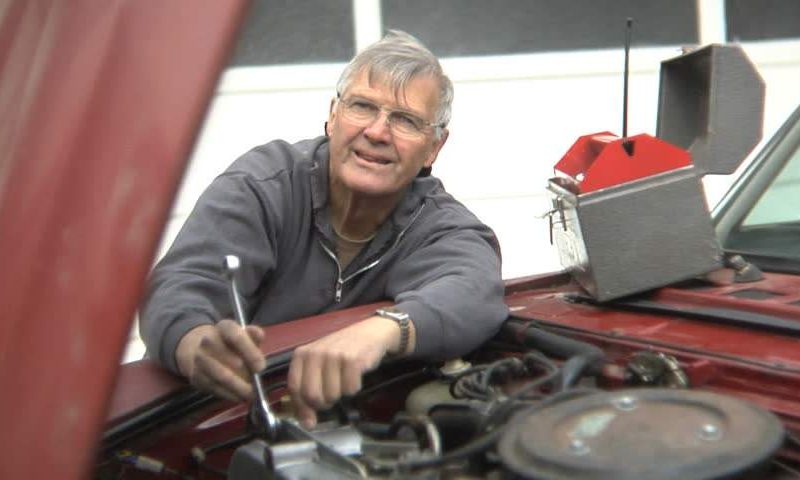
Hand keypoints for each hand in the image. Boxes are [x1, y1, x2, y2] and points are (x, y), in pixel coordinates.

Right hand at [175, 319, 265, 401]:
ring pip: (220, 376)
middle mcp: (208, 340)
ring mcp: (200, 358)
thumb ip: (254, 335)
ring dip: (238, 388)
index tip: (260, 368)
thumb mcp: (246, 336)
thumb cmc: (232, 345)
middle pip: (227, 358)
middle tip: (256, 386)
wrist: (203, 351)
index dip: (250, 352)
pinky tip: (239, 397)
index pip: (236, 336)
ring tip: (250, 395)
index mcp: (224, 327)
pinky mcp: (196, 375)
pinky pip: (214, 387)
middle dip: (244, 374)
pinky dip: (229, 394)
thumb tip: (259, 334)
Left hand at [288, 316, 407, 427]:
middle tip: (331, 396)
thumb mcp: (319, 364)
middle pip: (312, 396)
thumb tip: (307, 422)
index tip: (308, 421)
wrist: (369, 333)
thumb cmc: (341, 351)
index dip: (301, 408)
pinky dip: (354, 388)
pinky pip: (350, 389)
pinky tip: (354, 376)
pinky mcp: (352, 360)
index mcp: (302, 354)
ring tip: (344, 380)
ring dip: (340, 395)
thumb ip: (308, 389)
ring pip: (332, 395)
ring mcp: (334, 356)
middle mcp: (315, 353)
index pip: (294, 387)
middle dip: (323, 403)